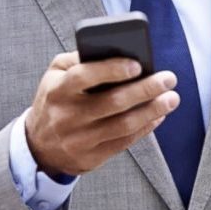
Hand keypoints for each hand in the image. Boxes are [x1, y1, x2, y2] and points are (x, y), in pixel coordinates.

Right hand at [25, 51, 178, 176]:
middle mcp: (67, 116)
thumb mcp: (55, 75)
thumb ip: (78, 59)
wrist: (38, 146)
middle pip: (112, 102)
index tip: (138, 64)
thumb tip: (115, 51)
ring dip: (152, 111)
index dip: (112, 69)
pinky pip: (124, 142)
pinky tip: (158, 115)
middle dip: (145, 89)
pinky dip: (145, 128)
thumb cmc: (55, 100)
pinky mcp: (91, 157)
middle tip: (168, 78)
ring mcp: (80, 140)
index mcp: (57, 90)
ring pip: (123, 125)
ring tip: (172, 98)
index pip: (84, 77)